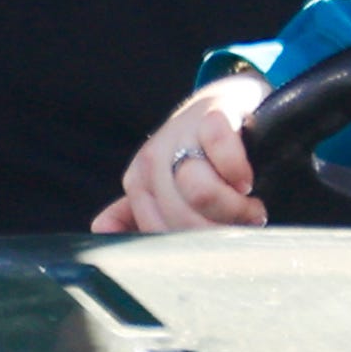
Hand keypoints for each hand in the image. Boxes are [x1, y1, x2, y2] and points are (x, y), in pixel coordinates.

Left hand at [98, 74, 270, 234]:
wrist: (224, 104)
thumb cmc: (198, 155)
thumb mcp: (165, 187)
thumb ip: (136, 213)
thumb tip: (100, 229)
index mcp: (138, 182)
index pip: (159, 232)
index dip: (195, 247)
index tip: (220, 240)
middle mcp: (152, 159)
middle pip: (183, 217)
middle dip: (220, 229)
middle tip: (243, 224)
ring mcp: (179, 134)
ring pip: (201, 192)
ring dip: (234, 207)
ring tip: (250, 206)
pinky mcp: (211, 114)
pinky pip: (221, 150)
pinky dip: (238, 170)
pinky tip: (246, 179)